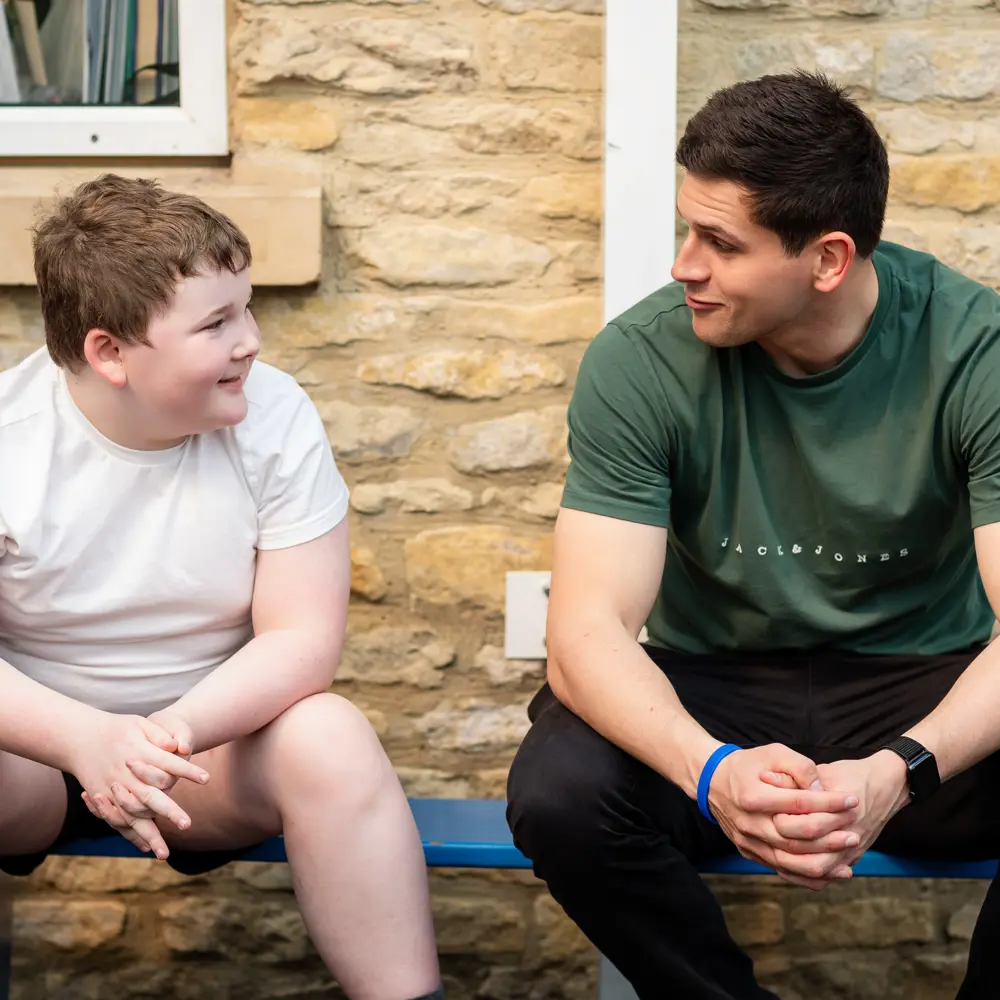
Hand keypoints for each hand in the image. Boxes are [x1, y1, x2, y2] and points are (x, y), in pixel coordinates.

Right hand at [69, 712, 208, 858]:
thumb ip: (160, 734)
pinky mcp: (103, 799)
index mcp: (137, 753)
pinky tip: (145, 847)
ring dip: (149, 834)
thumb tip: (179, 747)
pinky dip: (131, 834)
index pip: (168, 764)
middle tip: (187, 824)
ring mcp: (112, 789)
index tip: (207, 778)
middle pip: (150, 796)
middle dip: (169, 811)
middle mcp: (125, 775)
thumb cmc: (116, 728)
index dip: (188, 770)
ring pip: (132, 816)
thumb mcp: (139, 724)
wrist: (80, 737)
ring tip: (165, 853)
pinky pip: (118, 820)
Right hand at [707, 744, 860, 889]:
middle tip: (855, 832)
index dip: (829, 802)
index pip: (799, 804)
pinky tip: (830, 872)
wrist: (711, 781)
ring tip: (847, 854)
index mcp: (753, 796)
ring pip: (790, 861)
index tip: (852, 800)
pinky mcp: (749, 853)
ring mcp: (748, 841)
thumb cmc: (746, 764)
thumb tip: (821, 790)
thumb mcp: (772, 752)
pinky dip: (807, 876)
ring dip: (823, 861)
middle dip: (830, 836)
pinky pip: (781, 871)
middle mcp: (749, 823)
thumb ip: (799, 767)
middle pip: (796, 838)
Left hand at [765, 751, 909, 883]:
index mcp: (840, 810)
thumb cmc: (851, 775)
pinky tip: (787, 867)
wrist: (885, 787)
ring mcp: (850, 851)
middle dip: (781, 841)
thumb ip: (794, 777)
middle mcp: (848, 834)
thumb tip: (764, 778)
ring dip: (791, 863)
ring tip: (770, 851)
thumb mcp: (822, 771)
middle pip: (806, 850)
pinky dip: (805, 875)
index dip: (779, 817)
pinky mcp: (851, 858)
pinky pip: (825, 876)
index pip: (802, 824)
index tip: (765, 809)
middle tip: (764, 830)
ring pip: (815, 869)